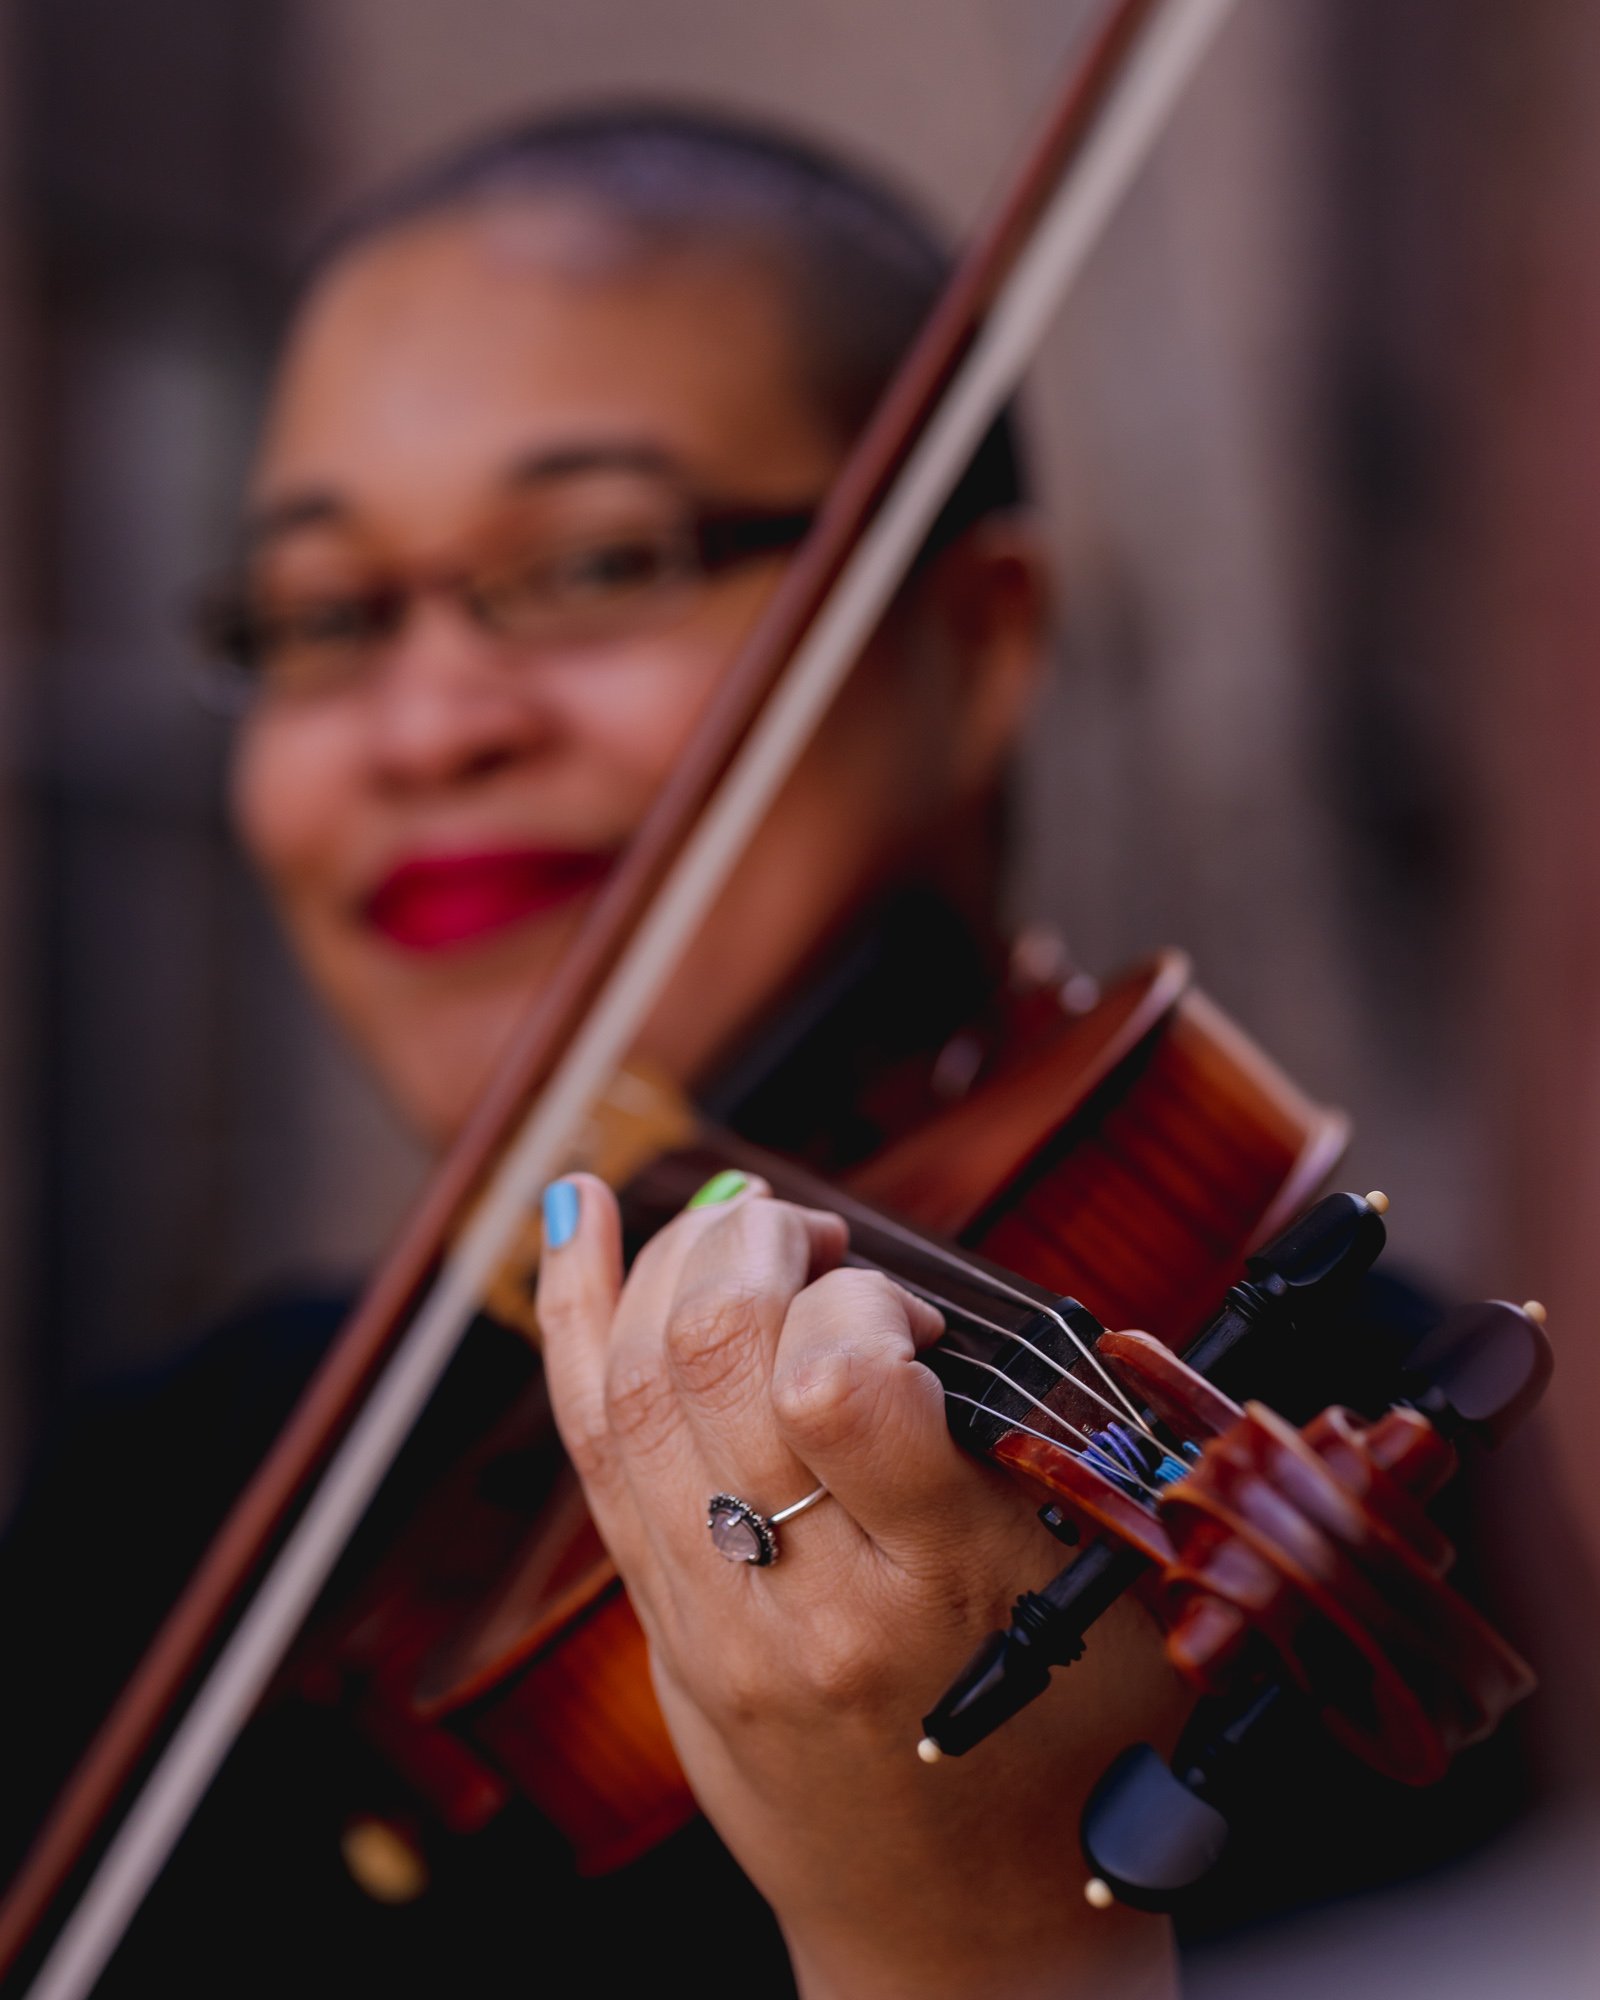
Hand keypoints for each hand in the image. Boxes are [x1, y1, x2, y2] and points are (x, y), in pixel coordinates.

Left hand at [536, 1172, 1181, 1999]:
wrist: (968, 1928)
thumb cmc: (1066, 1750)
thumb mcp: (1105, 1588)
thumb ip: (1030, 1443)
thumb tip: (924, 1293)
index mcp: (941, 1589)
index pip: (836, 1388)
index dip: (859, 1304)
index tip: (903, 1313)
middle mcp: (806, 1604)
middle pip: (713, 1359)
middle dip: (753, 1245)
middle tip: (812, 1242)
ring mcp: (711, 1620)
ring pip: (633, 1386)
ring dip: (678, 1263)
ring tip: (739, 1230)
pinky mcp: (662, 1626)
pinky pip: (591, 1444)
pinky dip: (576, 1316)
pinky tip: (578, 1218)